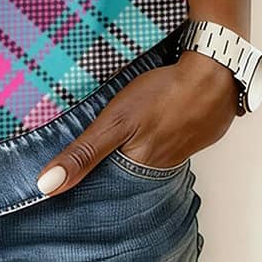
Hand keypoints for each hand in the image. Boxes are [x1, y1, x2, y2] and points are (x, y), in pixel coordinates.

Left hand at [35, 49, 239, 196]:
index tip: (66, 188)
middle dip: (112, 170)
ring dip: (136, 153)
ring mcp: (184, 148)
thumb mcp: (115, 122)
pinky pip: (172, 141)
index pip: (109, 186)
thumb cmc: (162, 94)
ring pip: (152, 157)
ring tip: (118, 146)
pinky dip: (159, 137)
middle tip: (89, 162)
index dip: (89, 184)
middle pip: (131, 173)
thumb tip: (46, 186)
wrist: (215, 72)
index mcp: (141, 167)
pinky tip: (151, 127)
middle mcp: (163, 165)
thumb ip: (84, 153)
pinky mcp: (196, 132)